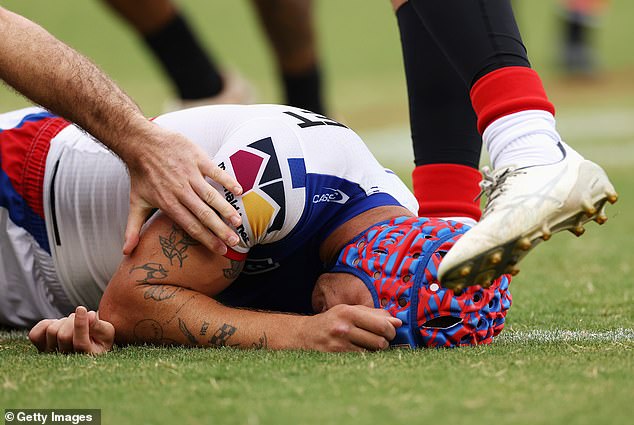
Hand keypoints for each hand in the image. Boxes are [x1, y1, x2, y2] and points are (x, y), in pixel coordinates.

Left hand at [28, 306, 114, 354]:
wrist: (89, 342)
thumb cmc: (100, 337)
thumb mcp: (107, 331)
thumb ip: (99, 325)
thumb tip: (90, 315)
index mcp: (88, 356)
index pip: (80, 342)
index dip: (80, 324)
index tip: (82, 308)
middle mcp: (67, 360)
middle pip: (63, 335)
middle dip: (73, 319)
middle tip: (81, 316)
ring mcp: (52, 355)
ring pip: (52, 332)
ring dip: (63, 321)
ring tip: (72, 323)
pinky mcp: (40, 348)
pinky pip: (35, 335)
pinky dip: (46, 324)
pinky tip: (57, 324)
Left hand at [122, 125, 242, 255]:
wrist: (140, 143)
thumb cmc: (140, 175)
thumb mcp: (136, 203)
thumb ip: (133, 229)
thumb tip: (126, 252)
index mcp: (168, 203)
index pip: (190, 226)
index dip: (206, 239)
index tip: (220, 250)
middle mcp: (180, 191)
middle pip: (204, 214)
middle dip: (220, 230)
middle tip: (235, 242)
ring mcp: (189, 174)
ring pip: (211, 195)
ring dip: (226, 209)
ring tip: (238, 222)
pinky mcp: (196, 158)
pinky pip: (215, 171)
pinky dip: (227, 181)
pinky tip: (239, 191)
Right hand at [302, 305, 401, 351]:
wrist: (305, 335)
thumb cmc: (332, 321)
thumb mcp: (349, 310)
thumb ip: (374, 314)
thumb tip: (397, 322)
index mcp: (348, 312)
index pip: (381, 324)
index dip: (391, 330)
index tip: (390, 331)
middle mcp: (344, 328)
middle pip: (380, 341)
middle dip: (386, 342)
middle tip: (382, 340)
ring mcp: (340, 345)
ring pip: (372, 352)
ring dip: (375, 350)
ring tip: (369, 345)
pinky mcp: (337, 358)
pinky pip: (362, 360)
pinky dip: (365, 357)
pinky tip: (360, 352)